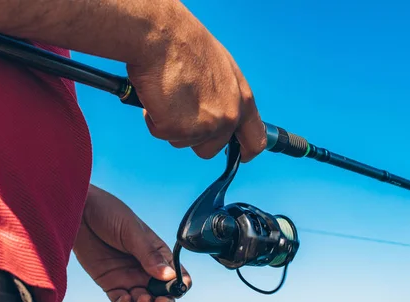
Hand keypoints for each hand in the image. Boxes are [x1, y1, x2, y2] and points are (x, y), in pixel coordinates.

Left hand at [73, 184, 191, 301]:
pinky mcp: (110, 284)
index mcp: (158, 253)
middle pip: (163, 293)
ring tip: (142, 299)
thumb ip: (149, 255)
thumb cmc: (109, 214)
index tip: (177, 289)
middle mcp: (146, 269)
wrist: (79, 213)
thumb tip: (169, 275)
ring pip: (144, 301)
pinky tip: (124, 299)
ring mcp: (128, 278)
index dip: (181, 285)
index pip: (177, 274)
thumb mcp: (132, 231)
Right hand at [126, 1, 265, 162]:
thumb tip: (218, 113)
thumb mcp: (221, 70)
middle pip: (211, 149)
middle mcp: (229, 117)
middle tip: (181, 111)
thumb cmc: (186, 46)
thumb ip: (226, 97)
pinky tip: (157, 95)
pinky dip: (154, 119)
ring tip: (169, 94)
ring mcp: (206, 126)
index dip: (245, 151)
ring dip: (172, 125)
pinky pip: (161, 133)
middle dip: (194, 137)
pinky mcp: (180, 130)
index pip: (255, 139)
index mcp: (242, 100)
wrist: (162, 37)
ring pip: (183, 142)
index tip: (240, 155)